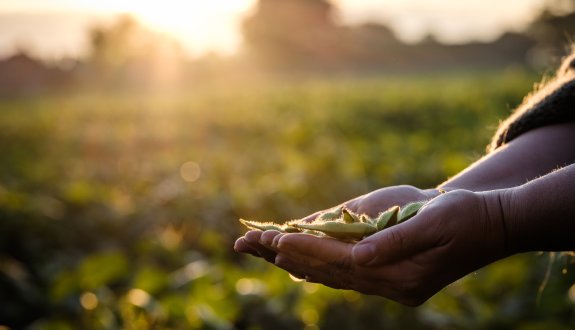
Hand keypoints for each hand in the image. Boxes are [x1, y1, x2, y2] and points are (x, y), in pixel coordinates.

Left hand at [252, 190, 512, 305]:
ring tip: (266, 250)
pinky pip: (347, 275)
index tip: (275, 237)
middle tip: (252, 243)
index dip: (308, 248)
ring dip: (300, 262)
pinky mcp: (391, 278)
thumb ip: (396, 242)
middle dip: (291, 256)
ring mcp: (391, 286)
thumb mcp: (435, 223)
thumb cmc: (467, 216)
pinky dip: (321, 267)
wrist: (493, 225)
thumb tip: (357, 255)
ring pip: (335, 277)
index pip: (342, 262)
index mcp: (401, 275)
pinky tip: (300, 262)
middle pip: (331, 273)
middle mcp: (392, 286)